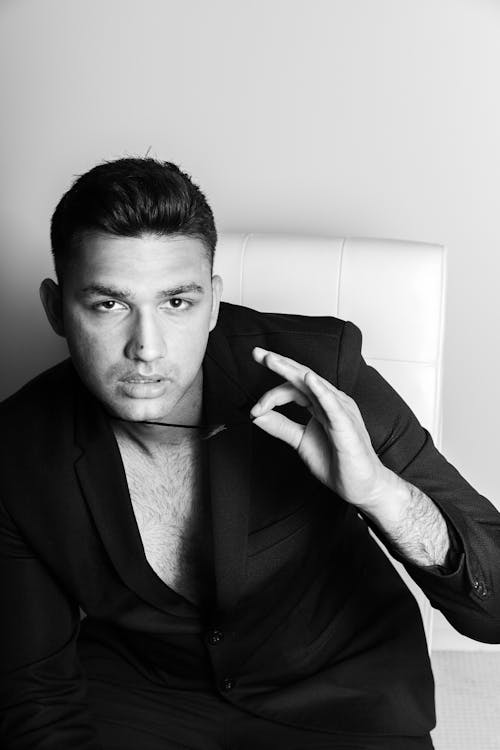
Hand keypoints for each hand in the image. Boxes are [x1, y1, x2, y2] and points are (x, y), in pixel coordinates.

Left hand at [250, 347, 393, 508]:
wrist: (360, 486)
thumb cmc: (336, 462)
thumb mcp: (300, 441)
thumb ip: (280, 426)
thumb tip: (256, 415)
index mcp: (320, 404)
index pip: (292, 388)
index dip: (270, 397)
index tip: (253, 411)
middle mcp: (331, 402)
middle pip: (302, 376)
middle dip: (279, 363)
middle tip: (258, 353)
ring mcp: (340, 410)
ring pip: (314, 384)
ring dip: (292, 371)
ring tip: (272, 360)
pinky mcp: (346, 425)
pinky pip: (333, 405)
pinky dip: (320, 390)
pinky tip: (308, 379)